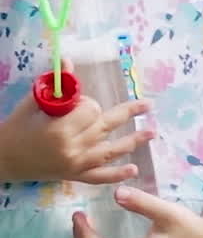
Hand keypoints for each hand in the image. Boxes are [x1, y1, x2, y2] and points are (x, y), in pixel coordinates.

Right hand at [0, 89, 152, 184]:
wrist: (3, 159)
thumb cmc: (16, 128)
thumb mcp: (34, 103)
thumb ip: (55, 86)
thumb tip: (67, 60)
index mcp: (61, 129)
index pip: (91, 110)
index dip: (87, 103)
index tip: (76, 102)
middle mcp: (73, 148)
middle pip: (105, 126)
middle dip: (127, 113)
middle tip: (148, 104)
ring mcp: (76, 164)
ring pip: (111, 150)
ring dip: (133, 141)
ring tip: (152, 132)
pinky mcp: (74, 176)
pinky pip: (99, 177)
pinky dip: (116, 174)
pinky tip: (133, 170)